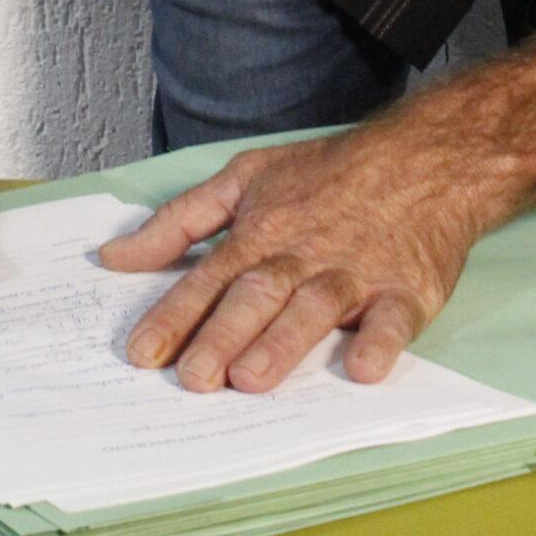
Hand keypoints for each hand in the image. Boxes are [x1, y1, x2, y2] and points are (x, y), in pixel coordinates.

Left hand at [97, 120, 496, 393]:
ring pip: (314, 308)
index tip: (142, 354)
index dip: (174, 316)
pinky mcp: (406, 290)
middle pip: (256, 296)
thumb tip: (112, 257)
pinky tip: (363, 369)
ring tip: (252, 379)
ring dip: (284, 343)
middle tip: (194, 379)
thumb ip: (178, 221)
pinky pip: (394, 318)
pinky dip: (380, 342)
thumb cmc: (327, 173)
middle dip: (223, 336)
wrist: (423, 156)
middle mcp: (303, 255)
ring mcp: (355, 273)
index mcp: (261, 232)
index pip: (209, 278)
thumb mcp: (245, 178)